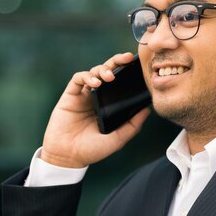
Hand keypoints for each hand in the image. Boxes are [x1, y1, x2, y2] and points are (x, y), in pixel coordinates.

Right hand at [40, 52, 150, 167]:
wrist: (68, 157)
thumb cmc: (92, 150)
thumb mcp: (118, 139)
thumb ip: (133, 125)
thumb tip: (148, 109)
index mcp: (109, 104)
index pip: (120, 83)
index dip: (128, 72)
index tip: (139, 66)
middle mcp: (97, 96)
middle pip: (108, 71)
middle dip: (118, 61)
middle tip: (128, 58)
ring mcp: (83, 95)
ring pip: (94, 72)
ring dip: (103, 70)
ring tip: (109, 77)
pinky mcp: (70, 95)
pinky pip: (78, 78)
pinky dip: (87, 77)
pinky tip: (94, 83)